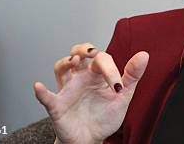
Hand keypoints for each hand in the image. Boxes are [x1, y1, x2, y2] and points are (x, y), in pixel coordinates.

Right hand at [33, 43, 148, 143]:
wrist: (92, 140)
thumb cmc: (105, 116)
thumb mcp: (123, 96)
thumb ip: (132, 76)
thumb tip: (144, 54)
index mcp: (98, 74)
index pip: (102, 59)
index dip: (110, 68)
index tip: (117, 86)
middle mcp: (82, 78)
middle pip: (78, 53)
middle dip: (82, 48)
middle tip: (90, 52)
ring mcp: (68, 90)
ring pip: (61, 68)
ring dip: (65, 63)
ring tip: (73, 61)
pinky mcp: (58, 106)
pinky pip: (46, 98)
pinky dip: (41, 92)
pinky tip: (39, 86)